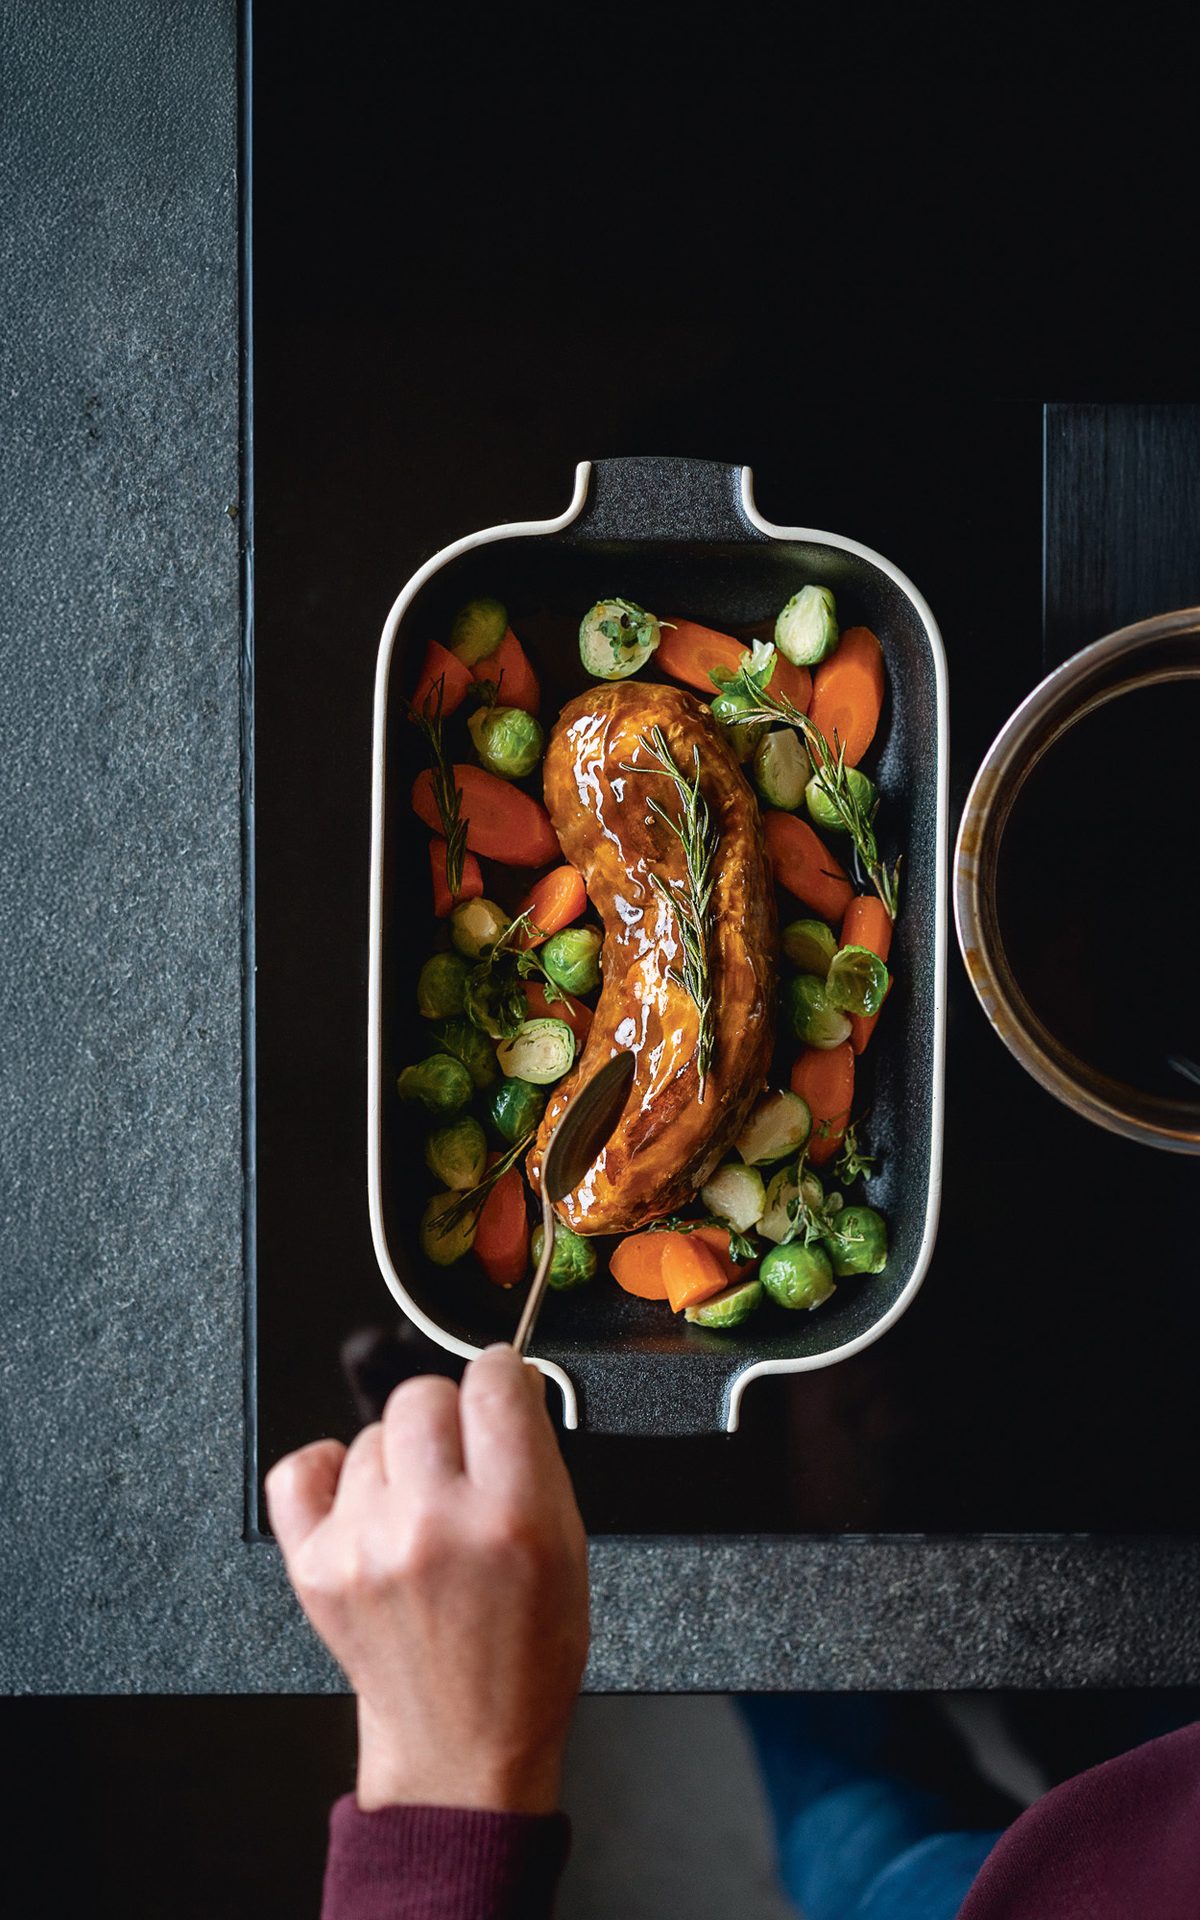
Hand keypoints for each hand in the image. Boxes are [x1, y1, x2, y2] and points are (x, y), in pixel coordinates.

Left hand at [266, 1345, 588, 1814]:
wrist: (463, 1741)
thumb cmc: (522, 1652)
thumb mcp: (568, 1544)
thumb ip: (538, 1454)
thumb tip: (512, 1380)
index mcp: (512, 1517)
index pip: (493, 1381)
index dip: (502, 1375)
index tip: (501, 1386)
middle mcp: (434, 1525)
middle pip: (422, 1394)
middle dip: (448, 1414)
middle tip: (460, 1459)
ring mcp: (366, 1546)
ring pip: (371, 1433)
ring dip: (397, 1459)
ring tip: (420, 1512)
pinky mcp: (314, 1568)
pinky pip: (301, 1469)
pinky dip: (327, 1473)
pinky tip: (358, 1500)